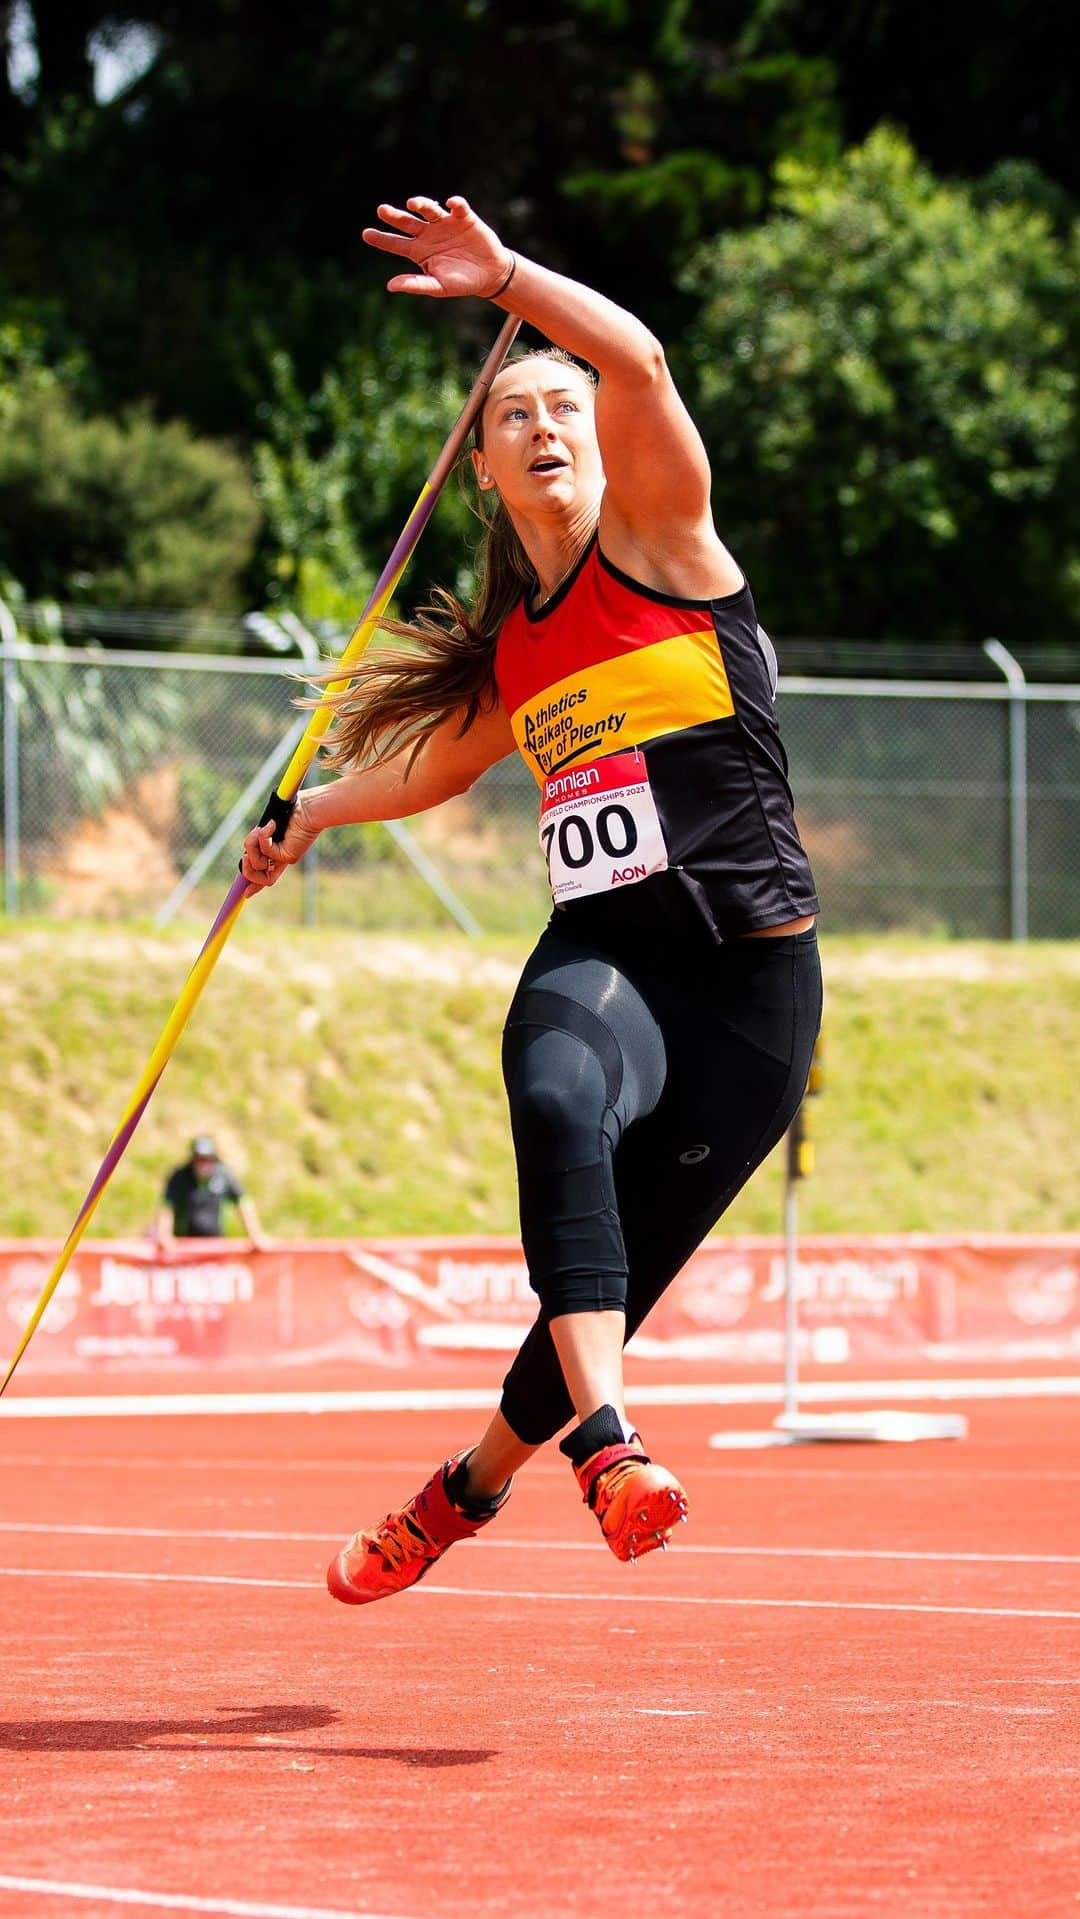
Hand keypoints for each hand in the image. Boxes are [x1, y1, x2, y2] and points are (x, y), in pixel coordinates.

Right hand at [240, 792, 319, 892]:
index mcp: (276, 851)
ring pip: (257, 866)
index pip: (263, 873)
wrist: (310, 809)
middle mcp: (279, 858)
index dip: (254, 884)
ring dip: (252, 847)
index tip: (246, 894)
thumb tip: (250, 846)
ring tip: (261, 831)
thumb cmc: (292, 811)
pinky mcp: (287, 857)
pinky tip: (272, 825)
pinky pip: (266, 851)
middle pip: (254, 875)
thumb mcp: (267, 826)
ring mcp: (283, 859)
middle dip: (246, 864)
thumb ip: (258, 838)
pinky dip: (263, 836)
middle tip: (246, 854)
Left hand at [362, 195, 513, 300]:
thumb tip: (390, 286)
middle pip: (406, 222)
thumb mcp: (438, 286)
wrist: (490, 274)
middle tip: (381, 210)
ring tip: (413, 203)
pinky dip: (454, 204)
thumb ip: (416, 284)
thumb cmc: (461, 282)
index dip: (381, 239)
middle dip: (394, 216)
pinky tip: (450, 204)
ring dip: (421, 204)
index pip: (395, 243)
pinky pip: (457, 207)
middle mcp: (428, 234)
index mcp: (419, 251)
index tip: (366, 234)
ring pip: (428, 210)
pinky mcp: (464, 217)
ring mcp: (445, 224)